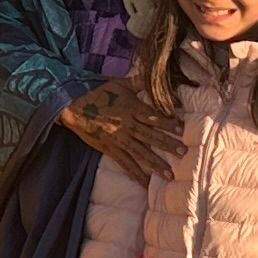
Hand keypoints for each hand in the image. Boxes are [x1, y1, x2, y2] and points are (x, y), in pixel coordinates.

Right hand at [62, 77, 180, 180]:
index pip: (154, 117)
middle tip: (183, 153)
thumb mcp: (119, 84)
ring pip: (141, 153)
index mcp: (132, 109)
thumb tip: (153, 74)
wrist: (74, 107)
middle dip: (168, 145)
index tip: (182, 129)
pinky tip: (146, 183)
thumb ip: (138, 82)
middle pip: (151, 136)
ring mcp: (119, 139)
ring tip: (169, 174)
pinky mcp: (110, 149)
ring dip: (155, 164)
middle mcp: (127, 125)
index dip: (168, 123)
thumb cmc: (98, 94)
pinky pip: (125, 163)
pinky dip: (135, 174)